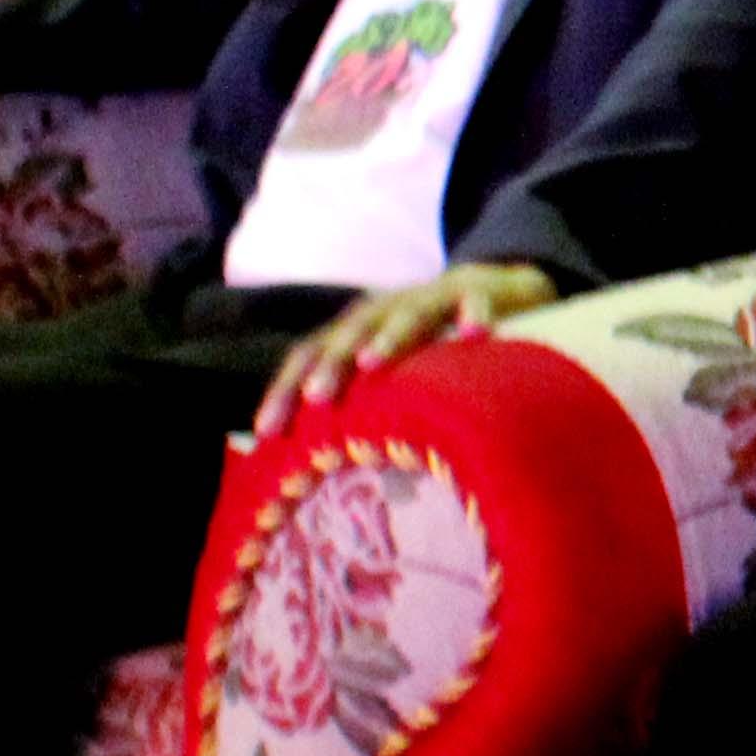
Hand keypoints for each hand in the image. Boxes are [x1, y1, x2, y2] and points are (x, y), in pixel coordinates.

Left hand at [257, 260, 560, 437]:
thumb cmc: (433, 345)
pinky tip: (475, 336)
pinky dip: (473, 316)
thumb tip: (325, 468)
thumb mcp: (393, 372)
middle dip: (331, 365)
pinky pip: (474, 301)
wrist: (488, 286)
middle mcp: (386, 309)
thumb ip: (364, 406)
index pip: (311, 353)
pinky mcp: (476, 291)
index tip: (267, 432)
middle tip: (316, 398)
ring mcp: (431, 297)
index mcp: (357, 329)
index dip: (285, 389)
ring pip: (407, 314)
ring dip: (388, 337)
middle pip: (351, 333)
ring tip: (372, 364)